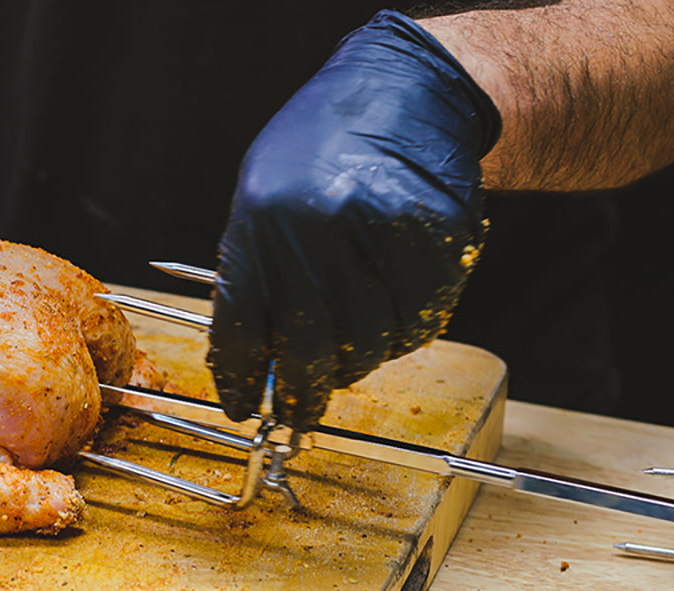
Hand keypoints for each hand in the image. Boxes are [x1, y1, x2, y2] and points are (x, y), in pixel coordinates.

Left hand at [209, 11, 500, 430]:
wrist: (403, 91)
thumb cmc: (318, 152)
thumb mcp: (260, 198)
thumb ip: (256, 274)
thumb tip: (258, 361)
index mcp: (258, 224)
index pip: (241, 328)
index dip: (241, 380)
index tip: (244, 410)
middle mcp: (314, 229)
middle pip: (310, 348)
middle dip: (305, 393)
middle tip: (302, 415)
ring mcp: (377, 232)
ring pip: (373, 341)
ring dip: (362, 362)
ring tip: (354, 352)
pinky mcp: (434, 235)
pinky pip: (424, 315)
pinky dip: (410, 330)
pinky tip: (398, 314)